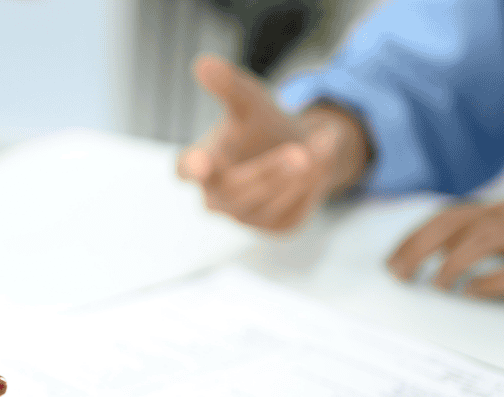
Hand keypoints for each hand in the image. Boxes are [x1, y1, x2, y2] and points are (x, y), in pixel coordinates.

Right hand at [176, 56, 370, 230]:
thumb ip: (228, 86)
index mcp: (201, 164)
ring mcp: (244, 217)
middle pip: (237, 191)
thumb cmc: (264, 126)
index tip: (200, 164)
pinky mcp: (275, 227)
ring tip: (317, 147)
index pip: (185, 170)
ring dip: (297, 176)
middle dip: (270, 172)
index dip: (192, 167)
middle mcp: (216, 198)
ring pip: (268, 204)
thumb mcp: (251, 101)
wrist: (304, 149)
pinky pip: (293, 211)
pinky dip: (310, 187)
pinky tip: (316, 168)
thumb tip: (204, 63)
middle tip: (301, 154)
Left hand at [388, 200, 503, 297]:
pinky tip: (475, 292)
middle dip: (421, 248)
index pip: (445, 217)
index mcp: (500, 209)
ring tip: (437, 285)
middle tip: (400, 274)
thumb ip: (479, 235)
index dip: (414, 238)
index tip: (391, 261)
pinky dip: (495, 280)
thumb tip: (433, 255)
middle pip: (457, 224)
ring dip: (455, 262)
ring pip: (486, 239)